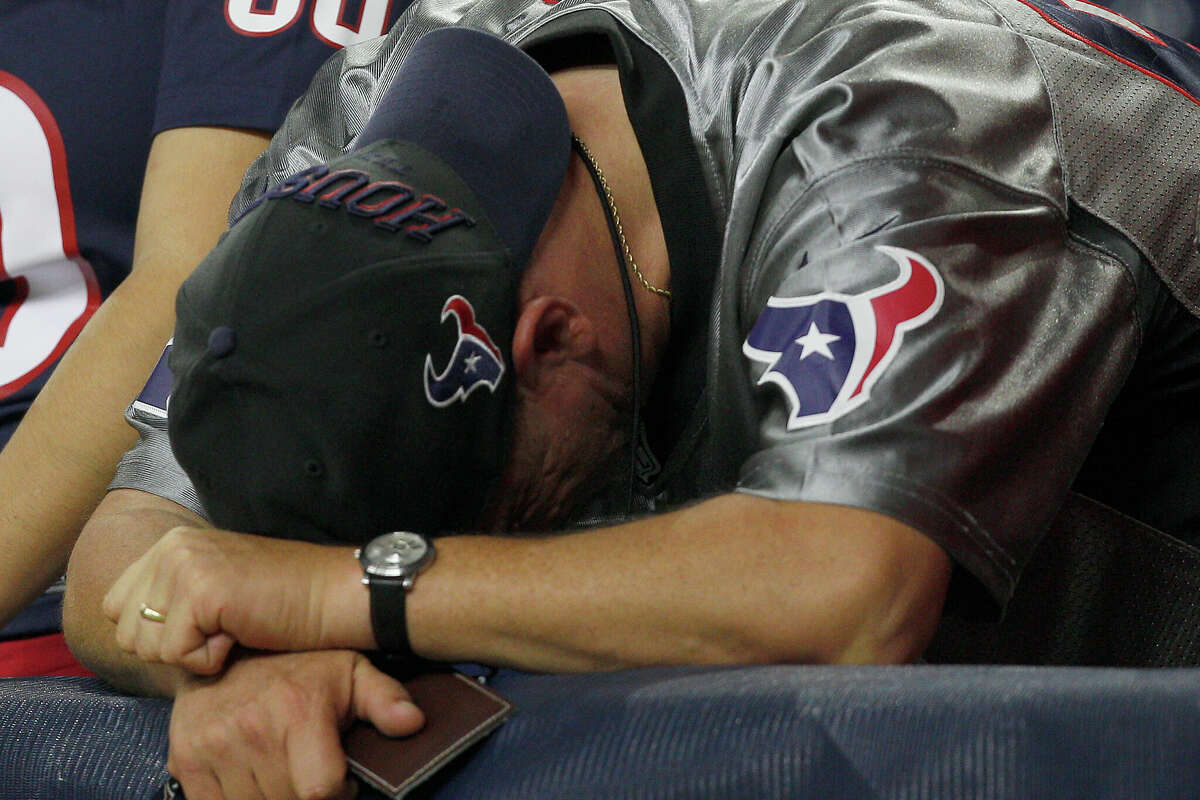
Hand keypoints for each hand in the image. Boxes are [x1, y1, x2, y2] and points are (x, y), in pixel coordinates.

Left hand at [103, 526, 354, 673]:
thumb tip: (123, 627)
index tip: (207, 621)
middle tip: (222, 627)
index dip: (159, 632)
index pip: (116, 607)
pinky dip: (211, 659)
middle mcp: (171, 547)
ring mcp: (184, 566)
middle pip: (127, 632)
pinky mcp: (201, 592)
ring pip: (148, 646)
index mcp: (170, 542)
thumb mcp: (212, 585)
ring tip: (234, 627)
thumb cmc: (282, 601)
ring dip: (192, 653)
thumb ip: (167, 593)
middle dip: (172, 646)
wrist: (332, 595)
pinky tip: (242, 633)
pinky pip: (178, 655)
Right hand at [169, 649, 422, 799]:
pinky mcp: (185, 759)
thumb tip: (413, 723)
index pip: (320, 791)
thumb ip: (385, 698)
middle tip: (310, 770)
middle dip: (305, 793)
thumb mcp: (351, 670)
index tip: (340, 779)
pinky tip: (255, 777)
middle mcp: (252, 730)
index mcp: (298, 711)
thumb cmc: (300, 664)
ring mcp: (213, 746)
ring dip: (272, 797)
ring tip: (284, 768)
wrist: (227, 645)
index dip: (338, 792)